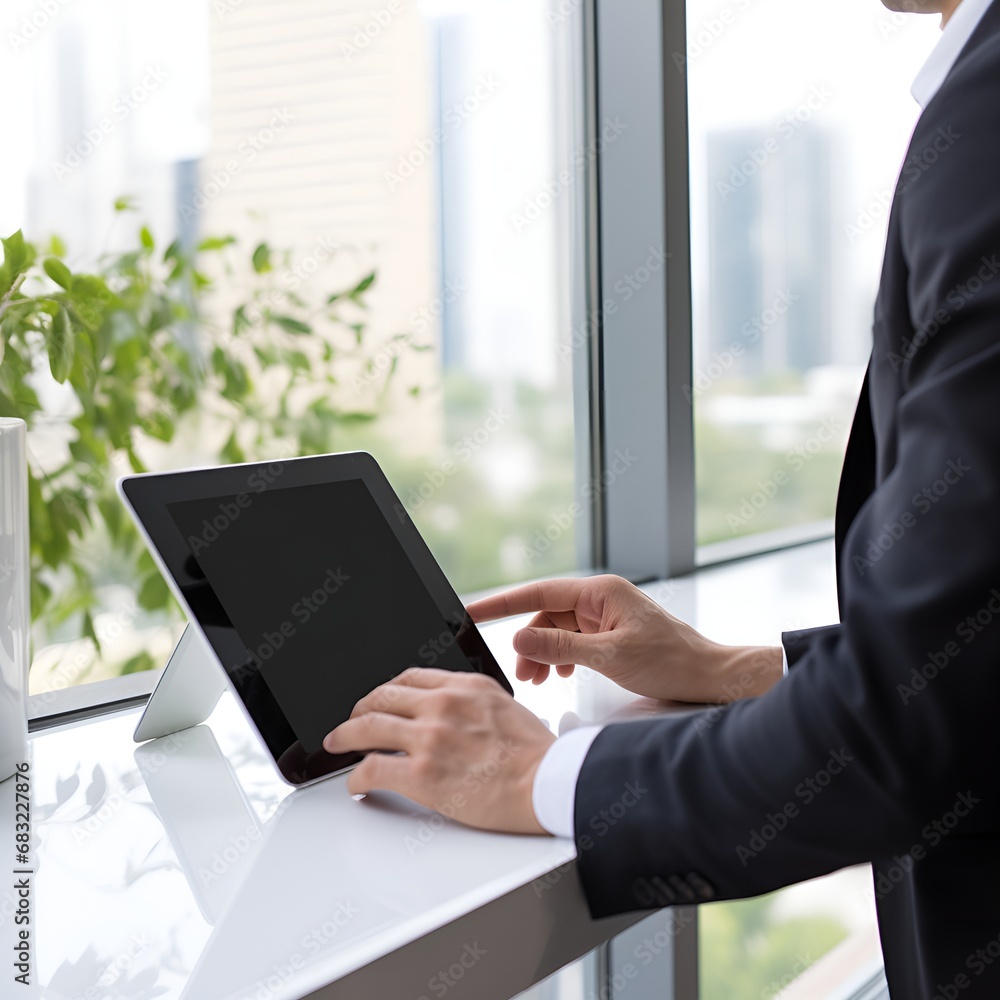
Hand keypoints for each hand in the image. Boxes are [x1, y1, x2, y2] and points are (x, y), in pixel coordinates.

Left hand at [324, 668, 555, 834]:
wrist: (549, 781)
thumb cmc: (537, 756)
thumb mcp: (506, 708)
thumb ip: (475, 705)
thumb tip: (456, 718)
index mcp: (465, 686)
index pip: (410, 676)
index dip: (387, 689)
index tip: (380, 698)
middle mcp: (443, 704)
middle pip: (382, 697)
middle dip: (359, 709)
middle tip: (351, 721)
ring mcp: (429, 737)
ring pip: (367, 727)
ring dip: (346, 736)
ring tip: (338, 744)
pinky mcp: (421, 773)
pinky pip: (372, 769)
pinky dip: (357, 777)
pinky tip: (357, 784)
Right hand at [468, 575, 781, 703]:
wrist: (709, 677)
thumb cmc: (671, 661)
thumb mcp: (609, 656)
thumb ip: (560, 647)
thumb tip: (518, 640)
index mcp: (599, 592)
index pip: (538, 592)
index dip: (501, 603)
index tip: (472, 612)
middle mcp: (600, 598)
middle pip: (546, 615)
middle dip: (528, 644)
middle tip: (520, 675)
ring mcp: (605, 616)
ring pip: (557, 631)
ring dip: (544, 655)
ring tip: (538, 681)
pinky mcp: (610, 633)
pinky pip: (573, 641)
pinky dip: (561, 658)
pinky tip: (560, 675)